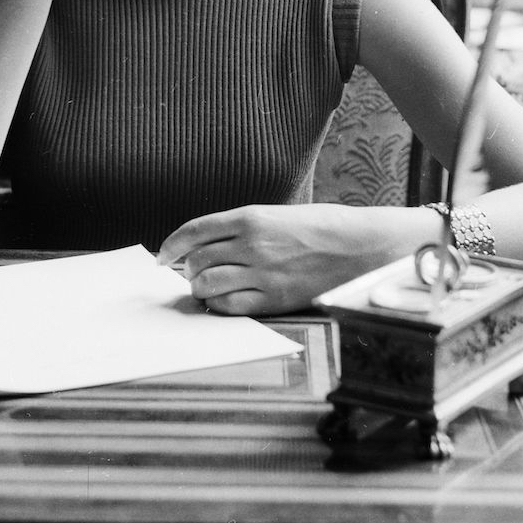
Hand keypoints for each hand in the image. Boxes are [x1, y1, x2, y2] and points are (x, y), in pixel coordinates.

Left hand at [155, 203, 431, 315]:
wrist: (360, 247)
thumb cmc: (320, 228)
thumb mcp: (277, 215)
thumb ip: (241, 229)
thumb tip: (205, 248)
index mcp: (251, 216)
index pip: (195, 230)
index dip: (171, 245)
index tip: (162, 256)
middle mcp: (252, 244)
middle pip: (197, 259)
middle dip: (187, 269)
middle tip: (190, 275)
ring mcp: (263, 272)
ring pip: (208, 284)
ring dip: (199, 288)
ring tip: (206, 289)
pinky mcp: (275, 298)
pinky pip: (230, 306)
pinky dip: (218, 305)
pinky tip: (222, 302)